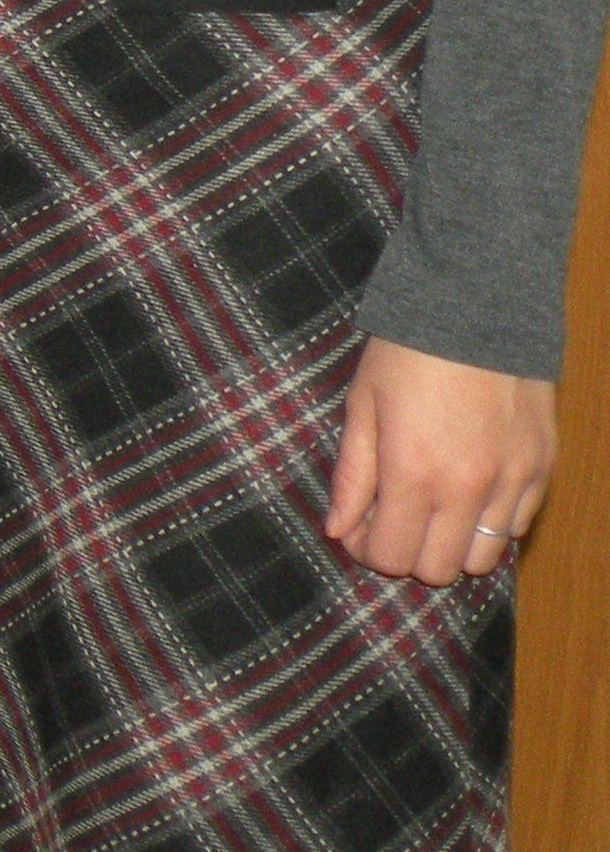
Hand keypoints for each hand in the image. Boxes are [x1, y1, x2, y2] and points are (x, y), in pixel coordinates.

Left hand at [326, 337, 553, 582]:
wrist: (476, 309)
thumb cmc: (406, 353)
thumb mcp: (362, 406)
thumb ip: (351, 475)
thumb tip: (337, 529)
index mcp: (413, 473)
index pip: (392, 556)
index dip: (368, 550)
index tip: (358, 528)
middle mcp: (468, 489)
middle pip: (439, 570)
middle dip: (407, 553)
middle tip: (391, 520)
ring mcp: (512, 482)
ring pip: (483, 558)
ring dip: (451, 544)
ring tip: (431, 508)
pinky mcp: (541, 469)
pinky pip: (515, 526)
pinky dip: (489, 523)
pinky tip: (467, 491)